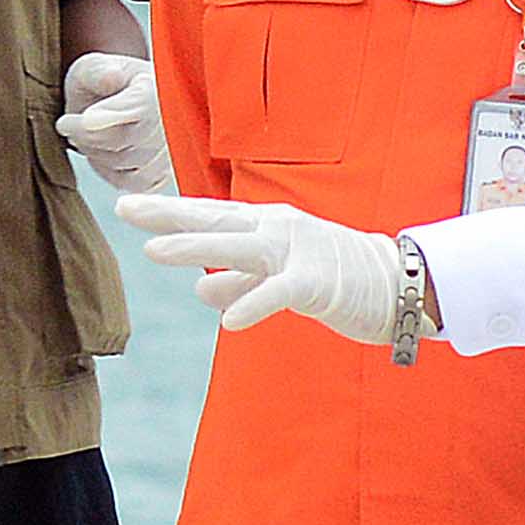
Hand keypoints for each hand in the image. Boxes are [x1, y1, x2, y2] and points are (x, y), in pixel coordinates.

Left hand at [54, 49, 169, 199]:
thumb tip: (112, 76)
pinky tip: (103, 151)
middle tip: (67, 123)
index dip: (110, 115)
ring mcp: (173, 150)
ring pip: (123, 164)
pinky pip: (130, 183)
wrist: (119, 102)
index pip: (141, 105)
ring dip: (96, 153)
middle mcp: (175, 119)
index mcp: (160, 86)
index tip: (83, 119)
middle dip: (87, 135)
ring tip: (88, 133)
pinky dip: (109, 170)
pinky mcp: (163, 175)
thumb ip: (98, 72)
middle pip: (123, 140)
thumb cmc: (104, 82)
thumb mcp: (94, 67)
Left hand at [119, 192, 401, 342]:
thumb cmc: (337, 278)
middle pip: (215, 221)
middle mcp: (277, 230)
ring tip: (153, 251)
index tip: (126, 204)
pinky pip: (279, 293)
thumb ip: (240, 281)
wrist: (399, 284)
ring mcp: (298, 252)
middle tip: (125, 208)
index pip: (209, 217)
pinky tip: (229, 319)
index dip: (168, 212)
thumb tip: (202, 291)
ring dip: (196, 249)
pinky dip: (254, 303)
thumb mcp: (279, 277)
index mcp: (266, 226)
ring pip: (239, 248)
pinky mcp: (318, 282)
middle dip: (169, 216)